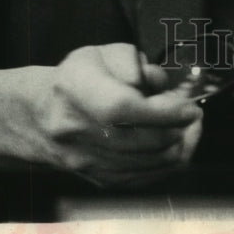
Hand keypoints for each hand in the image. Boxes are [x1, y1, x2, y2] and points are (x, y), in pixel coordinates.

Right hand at [31, 43, 202, 188]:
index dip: (161, 112)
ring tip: (188, 128)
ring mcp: (86, 161)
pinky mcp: (98, 180)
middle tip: (193, 115)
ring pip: (146, 164)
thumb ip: (133, 62)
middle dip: (177, 130)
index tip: (188, 108)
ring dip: (178, 147)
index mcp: (75, 88)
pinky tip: (175, 145)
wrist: (41, 116)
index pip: (121, 107)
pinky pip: (143, 179)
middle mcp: (76, 129)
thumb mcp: (102, 53)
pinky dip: (165, 164)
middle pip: (138, 140)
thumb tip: (159, 86)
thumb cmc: (79, 79)